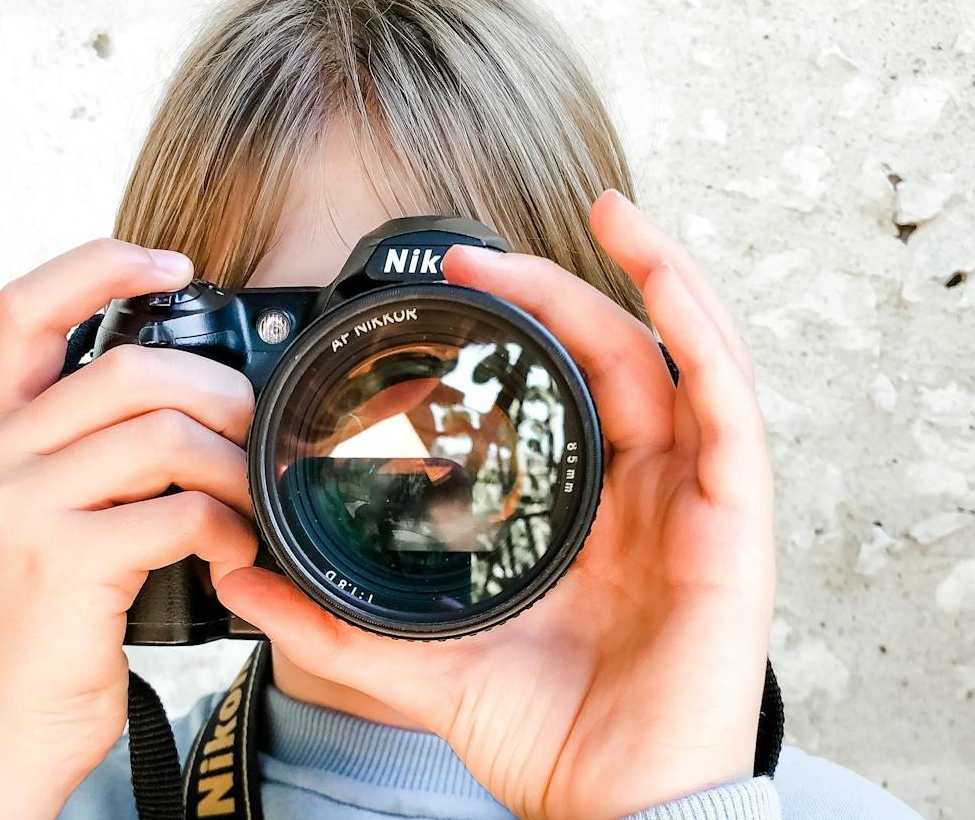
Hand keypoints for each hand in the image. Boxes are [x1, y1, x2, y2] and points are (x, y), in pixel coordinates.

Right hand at [0, 240, 259, 819]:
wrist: (9, 718)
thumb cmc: (53, 606)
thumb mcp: (48, 504)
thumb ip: (94, 441)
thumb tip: (203, 391)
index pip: (23, 303)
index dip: (100, 263)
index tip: (173, 264)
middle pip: (129, 369)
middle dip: (220, 393)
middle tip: (256, 432)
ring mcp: (20, 505)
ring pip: (162, 434)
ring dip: (232, 467)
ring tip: (249, 502)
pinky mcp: (61, 561)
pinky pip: (177, 512)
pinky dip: (226, 530)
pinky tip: (231, 554)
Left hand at [215, 191, 774, 819]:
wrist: (608, 804)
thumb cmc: (541, 731)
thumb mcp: (420, 655)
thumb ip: (330, 615)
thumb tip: (239, 568)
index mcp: (580, 510)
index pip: (559, 392)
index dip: (515, 327)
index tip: (448, 285)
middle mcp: (642, 491)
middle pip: (611, 357)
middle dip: (553, 291)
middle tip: (478, 251)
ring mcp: (692, 500)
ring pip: (684, 358)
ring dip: (652, 278)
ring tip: (606, 213)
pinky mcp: (735, 522)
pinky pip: (731, 410)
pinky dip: (703, 334)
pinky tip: (664, 284)